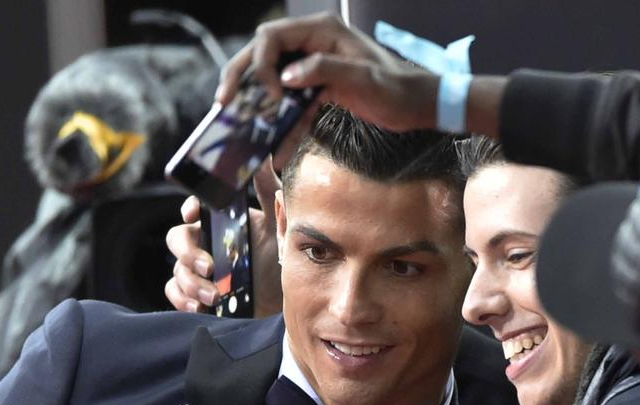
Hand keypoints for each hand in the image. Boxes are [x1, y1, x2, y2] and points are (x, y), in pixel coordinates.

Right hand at [164, 159, 283, 316]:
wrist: (285, 295)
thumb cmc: (279, 252)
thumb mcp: (277, 221)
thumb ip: (268, 190)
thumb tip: (262, 155)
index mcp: (219, 222)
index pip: (194, 208)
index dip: (189, 209)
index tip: (193, 214)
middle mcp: (204, 242)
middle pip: (177, 240)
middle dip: (188, 254)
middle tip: (209, 268)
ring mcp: (198, 268)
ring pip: (177, 270)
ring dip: (191, 283)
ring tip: (215, 296)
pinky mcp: (197, 292)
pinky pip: (174, 292)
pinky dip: (182, 300)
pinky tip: (199, 306)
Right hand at [216, 12, 440, 140]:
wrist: (415, 104)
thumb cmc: (395, 88)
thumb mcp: (362, 79)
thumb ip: (323, 71)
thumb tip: (286, 78)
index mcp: (320, 30)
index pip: (272, 38)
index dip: (261, 65)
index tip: (270, 96)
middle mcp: (311, 41)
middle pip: (262, 53)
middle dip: (241, 77)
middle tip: (224, 103)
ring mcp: (312, 62)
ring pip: (270, 74)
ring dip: (253, 96)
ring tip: (234, 118)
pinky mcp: (317, 83)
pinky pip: (288, 96)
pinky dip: (279, 115)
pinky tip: (273, 139)